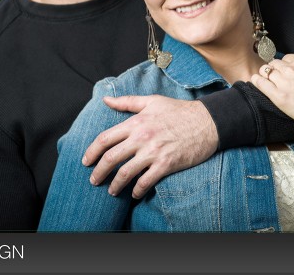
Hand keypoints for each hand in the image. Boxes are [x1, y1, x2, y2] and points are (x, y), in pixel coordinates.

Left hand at [82, 95, 218, 198]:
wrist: (207, 122)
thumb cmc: (179, 110)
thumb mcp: (152, 101)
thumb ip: (127, 102)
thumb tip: (105, 99)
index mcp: (136, 122)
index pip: (105, 138)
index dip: (92, 152)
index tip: (86, 161)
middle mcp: (141, 137)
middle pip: (111, 158)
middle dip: (98, 172)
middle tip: (94, 180)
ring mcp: (153, 152)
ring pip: (125, 173)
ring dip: (115, 185)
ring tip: (112, 191)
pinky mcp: (166, 164)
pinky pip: (146, 181)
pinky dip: (138, 190)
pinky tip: (135, 194)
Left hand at [250, 48, 293, 123]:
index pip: (288, 58)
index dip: (289, 64)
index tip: (290, 71)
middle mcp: (290, 70)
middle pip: (276, 63)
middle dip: (277, 68)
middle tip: (279, 76)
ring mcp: (283, 83)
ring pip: (267, 71)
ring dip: (266, 73)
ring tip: (266, 78)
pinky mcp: (278, 97)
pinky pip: (261, 84)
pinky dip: (256, 80)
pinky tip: (255, 80)